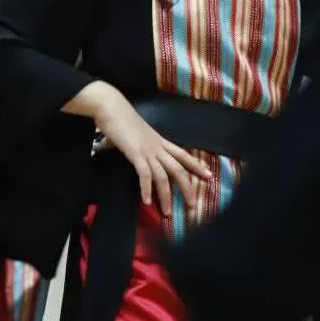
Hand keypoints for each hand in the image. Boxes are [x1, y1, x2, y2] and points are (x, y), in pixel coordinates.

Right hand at [90, 86, 209, 217]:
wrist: (111, 107)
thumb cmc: (120, 119)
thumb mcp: (136, 134)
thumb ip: (139, 145)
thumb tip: (134, 153)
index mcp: (160, 141)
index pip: (183, 154)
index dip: (196, 165)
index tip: (208, 176)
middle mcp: (158, 147)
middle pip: (179, 170)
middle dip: (187, 189)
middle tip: (191, 206)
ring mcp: (147, 150)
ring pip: (163, 176)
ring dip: (166, 196)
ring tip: (167, 213)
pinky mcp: (135, 153)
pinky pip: (144, 174)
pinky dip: (146, 188)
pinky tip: (146, 201)